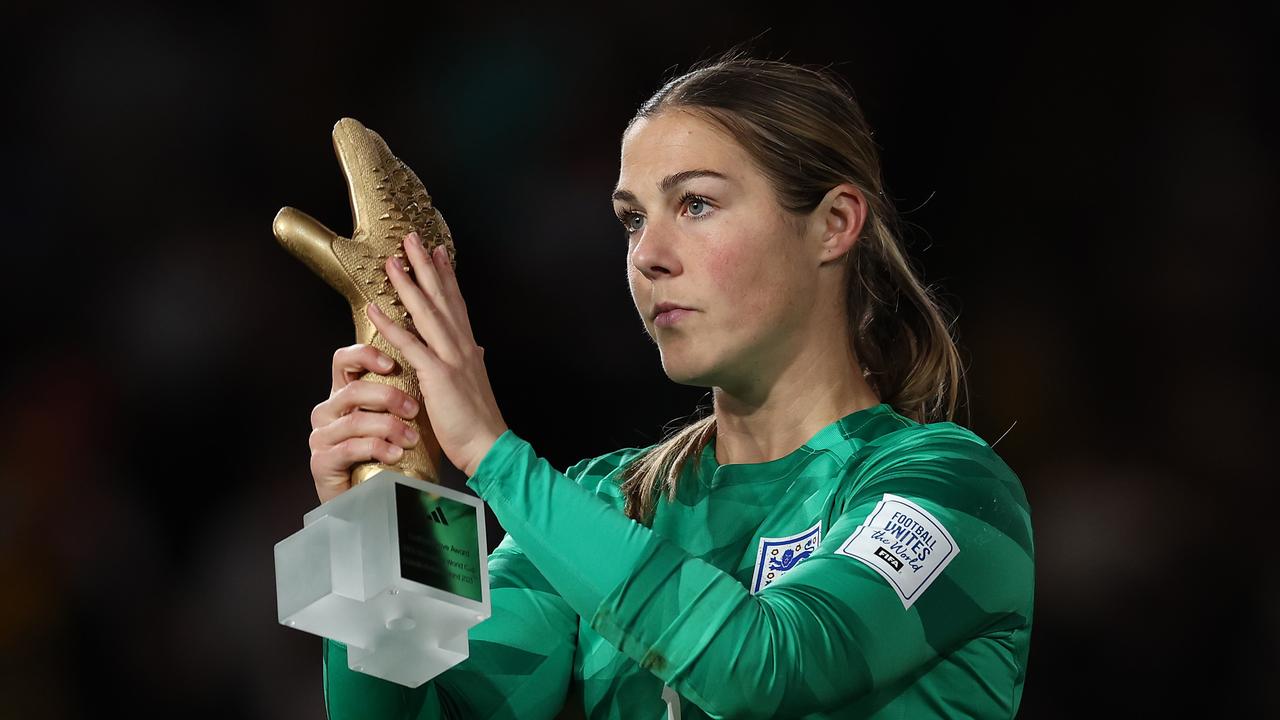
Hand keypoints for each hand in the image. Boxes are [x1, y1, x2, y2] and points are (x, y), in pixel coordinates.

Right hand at [308, 344, 422, 502]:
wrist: (374, 498)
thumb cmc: (390, 454)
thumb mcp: (397, 418)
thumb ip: (403, 393)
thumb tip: (429, 362)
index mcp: (343, 394)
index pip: (343, 360)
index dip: (365, 355)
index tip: (392, 363)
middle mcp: (328, 411)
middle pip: (354, 390)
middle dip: (388, 397)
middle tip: (415, 409)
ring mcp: (321, 436)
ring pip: (355, 420)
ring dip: (389, 427)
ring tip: (412, 438)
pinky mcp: (322, 461)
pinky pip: (350, 448)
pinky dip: (378, 449)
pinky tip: (396, 454)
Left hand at [366, 230, 507, 477]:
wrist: (489, 446)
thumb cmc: (480, 422)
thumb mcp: (477, 384)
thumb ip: (474, 363)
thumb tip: (478, 349)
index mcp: (469, 348)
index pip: (456, 304)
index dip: (446, 276)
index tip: (437, 252)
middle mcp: (462, 346)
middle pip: (442, 298)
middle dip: (426, 266)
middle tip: (412, 239)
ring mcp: (451, 358)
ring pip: (426, 313)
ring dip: (407, 285)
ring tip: (392, 262)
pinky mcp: (438, 375)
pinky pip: (410, 344)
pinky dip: (391, 325)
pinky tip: (376, 309)